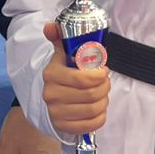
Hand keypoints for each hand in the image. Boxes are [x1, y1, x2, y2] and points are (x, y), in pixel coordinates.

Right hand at [41, 21, 110, 138]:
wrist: (52, 96)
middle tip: (105, 82)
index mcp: (52, 74)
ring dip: (103, 101)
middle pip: (91, 94)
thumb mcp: (61, 54)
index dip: (100, 75)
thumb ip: (58, 37)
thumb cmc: (63, 73)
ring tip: (102, 94)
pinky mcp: (63, 126)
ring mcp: (56, 112)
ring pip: (93, 109)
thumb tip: (50, 27)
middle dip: (104, 87)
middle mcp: (51, 94)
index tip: (103, 71)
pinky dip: (100, 116)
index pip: (83, 79)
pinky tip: (98, 109)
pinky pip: (91, 124)